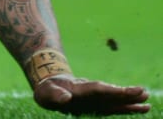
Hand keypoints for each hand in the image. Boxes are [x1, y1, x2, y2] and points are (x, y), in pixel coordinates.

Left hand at [34, 75, 149, 114]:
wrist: (50, 84)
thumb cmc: (47, 91)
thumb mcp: (46, 93)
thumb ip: (55, 95)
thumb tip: (66, 98)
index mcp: (78, 90)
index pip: (97, 90)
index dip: (110, 91)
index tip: (124, 91)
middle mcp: (90, 93)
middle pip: (109, 93)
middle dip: (125, 94)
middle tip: (143, 93)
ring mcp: (95, 98)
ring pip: (114, 99)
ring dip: (129, 101)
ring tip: (147, 102)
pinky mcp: (98, 104)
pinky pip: (113, 105)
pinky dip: (126, 106)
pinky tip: (140, 107)